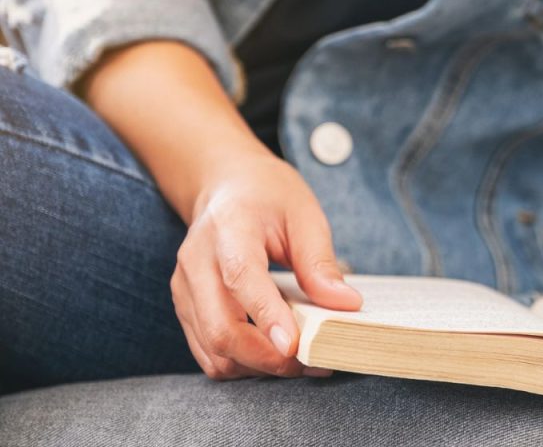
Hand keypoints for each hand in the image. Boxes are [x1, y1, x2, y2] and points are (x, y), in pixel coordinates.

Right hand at [170, 152, 361, 379]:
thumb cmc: (268, 196)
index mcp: (228, 228)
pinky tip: (274, 355)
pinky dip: (242, 364)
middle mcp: (196, 262)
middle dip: (268, 357)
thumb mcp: (304, 215)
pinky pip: (209, 353)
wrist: (226, 186)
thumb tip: (346, 305)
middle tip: (314, 361)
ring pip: (213, 350)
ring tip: (300, 360)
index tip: (295, 345)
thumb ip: (320, 262)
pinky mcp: (186, 308)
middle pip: (220, 327)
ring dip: (257, 367)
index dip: (267, 316)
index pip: (240, 278)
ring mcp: (185, 289)